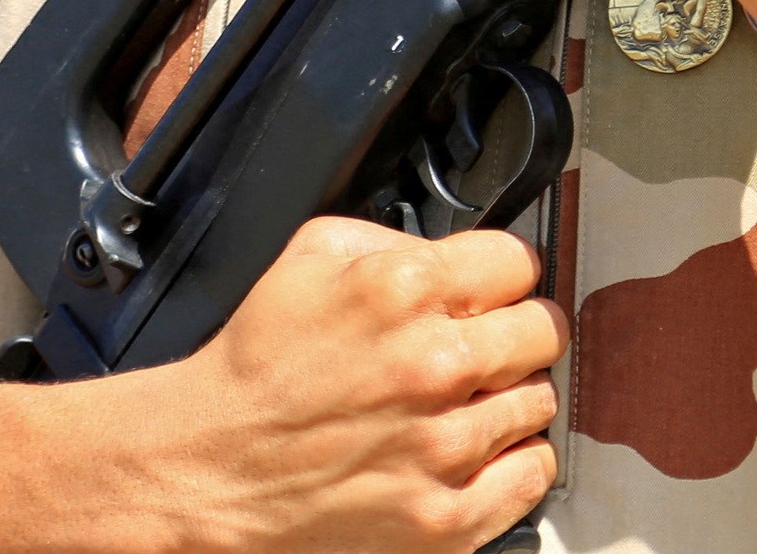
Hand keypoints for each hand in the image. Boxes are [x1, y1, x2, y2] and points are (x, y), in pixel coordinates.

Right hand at [148, 217, 562, 552]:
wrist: (211, 467)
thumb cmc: (257, 367)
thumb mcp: (311, 256)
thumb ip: (395, 238)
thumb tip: (459, 250)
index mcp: (403, 290)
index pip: (519, 262)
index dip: (500, 274)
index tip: (488, 291)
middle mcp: (435, 366)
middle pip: (545, 329)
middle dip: (513, 331)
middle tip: (480, 346)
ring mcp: (446, 447)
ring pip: (540, 399)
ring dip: (508, 396)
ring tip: (459, 402)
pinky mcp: (448, 516)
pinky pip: (533, 471)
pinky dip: (512, 458)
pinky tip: (472, 448)